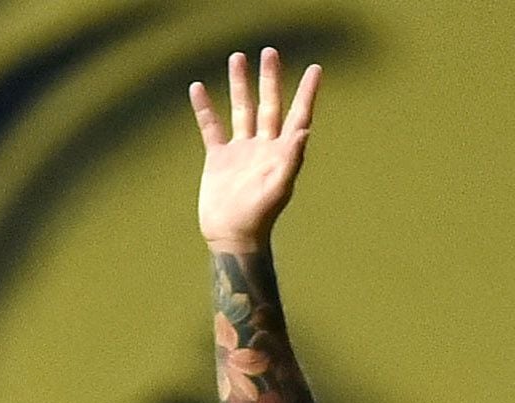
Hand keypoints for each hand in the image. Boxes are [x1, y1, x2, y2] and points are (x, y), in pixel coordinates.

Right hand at [191, 46, 316, 250]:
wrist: (231, 238)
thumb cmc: (259, 218)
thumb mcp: (278, 187)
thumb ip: (292, 158)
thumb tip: (304, 131)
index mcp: (282, 152)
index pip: (298, 115)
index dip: (308, 93)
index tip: (316, 69)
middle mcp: (263, 147)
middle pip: (268, 105)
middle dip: (270, 79)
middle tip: (270, 52)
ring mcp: (240, 151)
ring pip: (241, 110)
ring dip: (239, 85)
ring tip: (237, 58)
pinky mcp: (218, 158)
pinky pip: (211, 127)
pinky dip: (204, 108)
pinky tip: (198, 88)